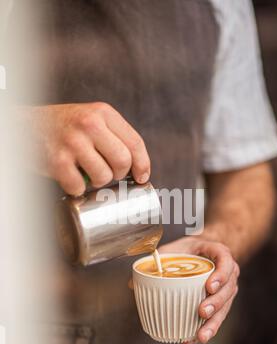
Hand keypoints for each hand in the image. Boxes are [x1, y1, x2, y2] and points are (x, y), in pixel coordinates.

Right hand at [26, 103, 149, 195]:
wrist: (25, 126)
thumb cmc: (63, 126)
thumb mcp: (91, 118)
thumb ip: (113, 135)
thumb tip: (138, 167)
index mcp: (103, 113)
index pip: (135, 142)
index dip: (142, 164)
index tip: (142, 177)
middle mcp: (89, 124)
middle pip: (123, 161)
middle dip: (119, 174)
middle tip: (108, 173)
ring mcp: (73, 142)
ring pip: (104, 176)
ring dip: (98, 182)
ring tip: (87, 173)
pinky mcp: (57, 161)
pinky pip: (80, 187)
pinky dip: (77, 189)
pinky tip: (70, 178)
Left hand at [158, 236, 239, 343]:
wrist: (203, 252)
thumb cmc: (189, 249)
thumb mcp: (174, 249)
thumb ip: (155, 261)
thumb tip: (132, 283)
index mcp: (219, 254)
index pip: (226, 261)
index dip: (221, 274)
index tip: (209, 286)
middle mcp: (228, 272)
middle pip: (228, 289)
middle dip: (216, 303)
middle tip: (202, 312)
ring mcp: (227, 288)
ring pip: (225, 307)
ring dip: (213, 323)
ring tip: (200, 335)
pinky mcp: (222, 302)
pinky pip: (216, 317)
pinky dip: (204, 329)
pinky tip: (192, 340)